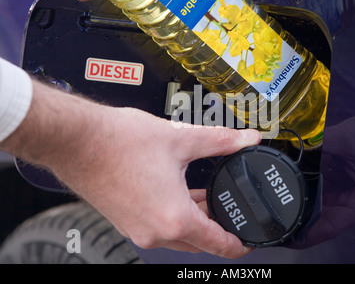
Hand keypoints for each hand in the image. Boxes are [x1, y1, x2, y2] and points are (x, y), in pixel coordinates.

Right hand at [1, 80, 260, 257]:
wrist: (75, 141)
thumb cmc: (118, 142)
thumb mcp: (181, 139)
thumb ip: (220, 141)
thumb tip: (247, 139)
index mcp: (173, 217)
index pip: (217, 243)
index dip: (239, 244)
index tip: (250, 241)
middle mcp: (154, 231)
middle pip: (198, 242)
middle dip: (218, 229)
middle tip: (230, 211)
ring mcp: (136, 229)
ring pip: (178, 235)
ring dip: (196, 220)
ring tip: (208, 196)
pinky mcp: (124, 220)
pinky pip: (159, 227)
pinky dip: (175, 216)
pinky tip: (180, 193)